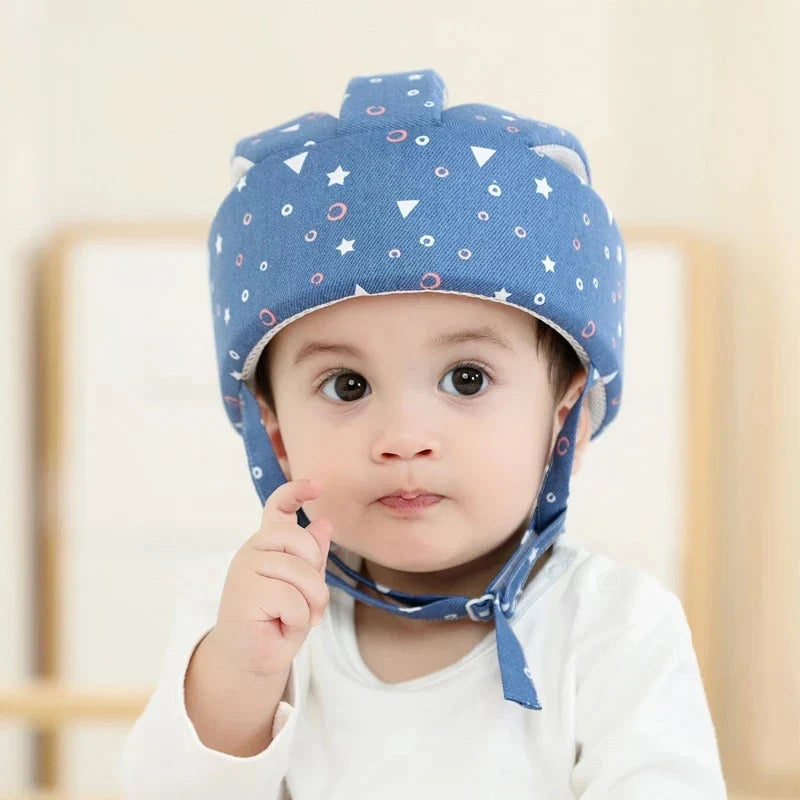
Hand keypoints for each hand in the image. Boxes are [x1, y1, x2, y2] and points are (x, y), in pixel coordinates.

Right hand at [207, 477, 332, 678]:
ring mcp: (245, 567)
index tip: (318, 484)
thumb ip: (313, 557)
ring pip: (302, 574)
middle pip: (303, 542)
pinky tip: (280, 624)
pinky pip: (292, 599)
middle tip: (311, 605)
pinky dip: (297, 618)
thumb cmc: (278, 620)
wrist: (251, 658)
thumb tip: (324, 523)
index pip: (278, 506)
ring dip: (310, 604)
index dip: (297, 491)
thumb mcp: (305, 587)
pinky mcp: (243, 591)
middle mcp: (254, 548)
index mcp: (269, 543)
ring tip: (296, 618)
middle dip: (317, 577)